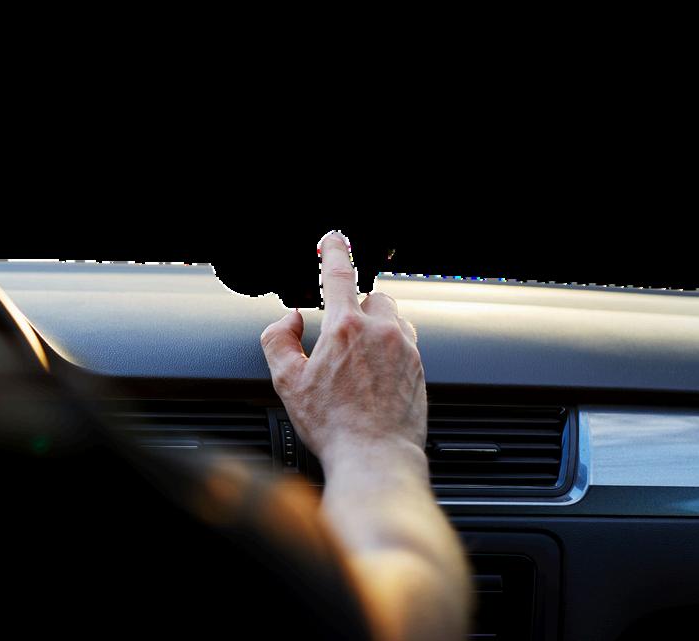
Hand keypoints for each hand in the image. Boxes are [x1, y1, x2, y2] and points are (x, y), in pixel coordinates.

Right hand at [260, 231, 426, 470]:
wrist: (375, 458)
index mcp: (345, 328)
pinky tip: (377, 375)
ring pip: (393, 318)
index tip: (332, 239)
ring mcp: (405, 349)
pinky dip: (391, 348)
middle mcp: (381, 331)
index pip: (338, 274)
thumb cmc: (332, 426)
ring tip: (359, 357)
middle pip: (372, 296)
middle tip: (341, 335)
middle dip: (356, 307)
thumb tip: (289, 319)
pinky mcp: (420, 369)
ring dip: (377, 326)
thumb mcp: (286, 382)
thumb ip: (278, 340)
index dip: (334, 251)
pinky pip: (406, 343)